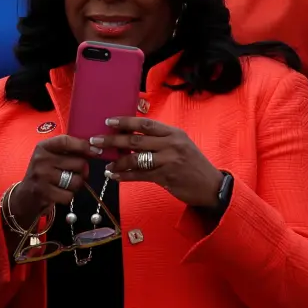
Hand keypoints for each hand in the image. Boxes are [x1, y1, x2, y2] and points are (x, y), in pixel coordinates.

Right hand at [5, 135, 96, 228]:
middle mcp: (41, 159)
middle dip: (81, 170)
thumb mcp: (50, 157)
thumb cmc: (43, 173)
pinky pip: (69, 195)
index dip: (83, 145)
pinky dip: (68, 196)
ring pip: (77, 181)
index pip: (66, 141)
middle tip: (73, 173)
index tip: (94, 151)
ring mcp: (42, 176)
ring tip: (66, 184)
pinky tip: (59, 193)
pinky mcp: (45, 193)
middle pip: (79, 163)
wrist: (25, 196)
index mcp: (43, 147)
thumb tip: (95, 149)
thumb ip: (68, 151)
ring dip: (76, 185)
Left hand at [90, 116, 224, 208]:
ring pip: (136, 158)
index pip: (145, 124)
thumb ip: (159, 140)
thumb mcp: (180, 145)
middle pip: (136, 140)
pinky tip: (115, 176)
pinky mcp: (166, 177)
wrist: (212, 186)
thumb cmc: (192, 164)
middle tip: (95, 140)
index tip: (108, 122)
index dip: (125, 122)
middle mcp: (171, 144)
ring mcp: (169, 160)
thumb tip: (131, 137)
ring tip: (106, 165)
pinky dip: (125, 176)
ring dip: (117, 162)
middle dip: (113, 140)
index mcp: (173, 133)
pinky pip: (140, 175)